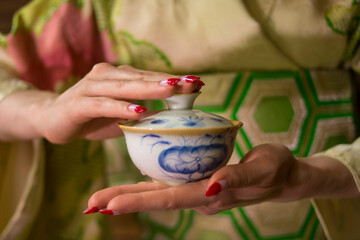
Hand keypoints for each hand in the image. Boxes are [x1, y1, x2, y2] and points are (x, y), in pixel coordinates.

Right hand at [0, 63, 201, 142]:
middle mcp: (106, 75)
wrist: (53, 119)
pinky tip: (139, 111)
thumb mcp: (121, 115)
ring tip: (171, 89)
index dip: (173, 81)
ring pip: (124, 86)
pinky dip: (121, 107)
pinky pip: (103, 104)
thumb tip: (174, 117)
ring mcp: (91, 87)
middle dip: (167, 82)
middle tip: (192, 84)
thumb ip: (143, 113)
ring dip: (149, 88)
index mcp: (118, 76)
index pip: (150, 77)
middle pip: (141, 78)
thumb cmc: (93, 117)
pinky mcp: (79, 103)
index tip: (198, 84)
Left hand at [85, 143, 359, 214]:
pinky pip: (170, 185)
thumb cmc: (277, 168)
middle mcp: (200, 198)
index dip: (140, 200)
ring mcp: (199, 193)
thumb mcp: (264, 167)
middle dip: (123, 202)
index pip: (171, 199)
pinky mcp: (200, 184)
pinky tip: (133, 185)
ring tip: (101, 198)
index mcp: (212, 196)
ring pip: (160, 194)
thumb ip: (239, 177)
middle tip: (92, 203)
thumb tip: (212, 185)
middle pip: (157, 200)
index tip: (110, 204)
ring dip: (130, 196)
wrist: (285, 175)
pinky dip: (148, 186)